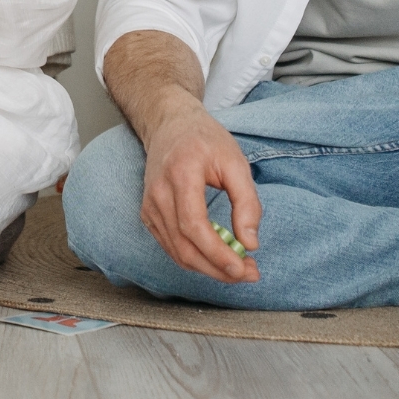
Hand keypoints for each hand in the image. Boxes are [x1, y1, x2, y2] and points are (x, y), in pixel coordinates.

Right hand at [138, 90, 262, 283]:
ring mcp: (149, 206)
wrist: (170, 125)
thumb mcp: (236, 161)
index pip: (194, 225)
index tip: (244, 267)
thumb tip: (249, 243)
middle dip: (218, 268)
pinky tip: (218, 258)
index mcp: (180, 174)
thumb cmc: (205, 140)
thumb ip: (247, 202)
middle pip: (184, 246)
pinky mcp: (149, 215)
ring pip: (177, 252)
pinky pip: (171, 247)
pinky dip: (195, 259)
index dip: (218, 253)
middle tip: (248, 274)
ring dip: (209, 269)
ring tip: (238, 269)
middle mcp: (158, 193)